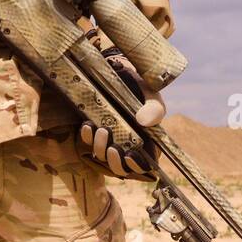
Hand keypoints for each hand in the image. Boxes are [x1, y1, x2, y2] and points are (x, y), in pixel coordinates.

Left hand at [78, 52, 165, 179]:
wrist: (123, 75)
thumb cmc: (143, 90)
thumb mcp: (152, 97)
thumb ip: (154, 109)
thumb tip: (144, 121)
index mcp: (147, 144)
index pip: (143, 166)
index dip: (136, 166)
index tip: (130, 156)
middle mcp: (127, 146)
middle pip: (119, 167)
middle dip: (114, 161)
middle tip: (113, 148)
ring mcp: (109, 140)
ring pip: (102, 156)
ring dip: (100, 148)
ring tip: (101, 131)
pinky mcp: (94, 131)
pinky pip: (88, 141)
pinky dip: (87, 136)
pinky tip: (88, 126)